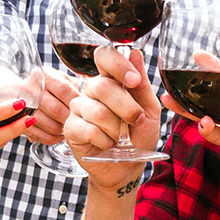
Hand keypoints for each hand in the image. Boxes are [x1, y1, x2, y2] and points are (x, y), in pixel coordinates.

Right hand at [20, 66, 76, 143]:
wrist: (22, 92)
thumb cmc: (50, 87)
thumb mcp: (62, 79)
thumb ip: (74, 85)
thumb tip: (87, 99)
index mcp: (45, 76)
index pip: (64, 90)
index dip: (75, 101)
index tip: (83, 107)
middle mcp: (31, 89)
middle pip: (55, 109)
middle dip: (69, 118)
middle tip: (77, 122)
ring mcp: (24, 106)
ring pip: (48, 124)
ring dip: (62, 130)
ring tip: (68, 129)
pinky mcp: (20, 122)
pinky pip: (39, 135)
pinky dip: (52, 138)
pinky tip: (58, 136)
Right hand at [64, 44, 159, 190]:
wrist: (128, 167)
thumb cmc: (138, 137)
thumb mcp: (149, 110)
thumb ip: (142, 84)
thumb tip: (134, 53)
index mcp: (110, 80)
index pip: (104, 56)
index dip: (118, 65)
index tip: (134, 81)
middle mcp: (91, 91)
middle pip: (103, 86)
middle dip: (126, 108)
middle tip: (136, 121)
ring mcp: (78, 109)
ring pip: (98, 111)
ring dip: (117, 129)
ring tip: (120, 137)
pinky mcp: (70, 128)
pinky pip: (90, 130)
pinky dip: (106, 141)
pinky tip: (107, 144)